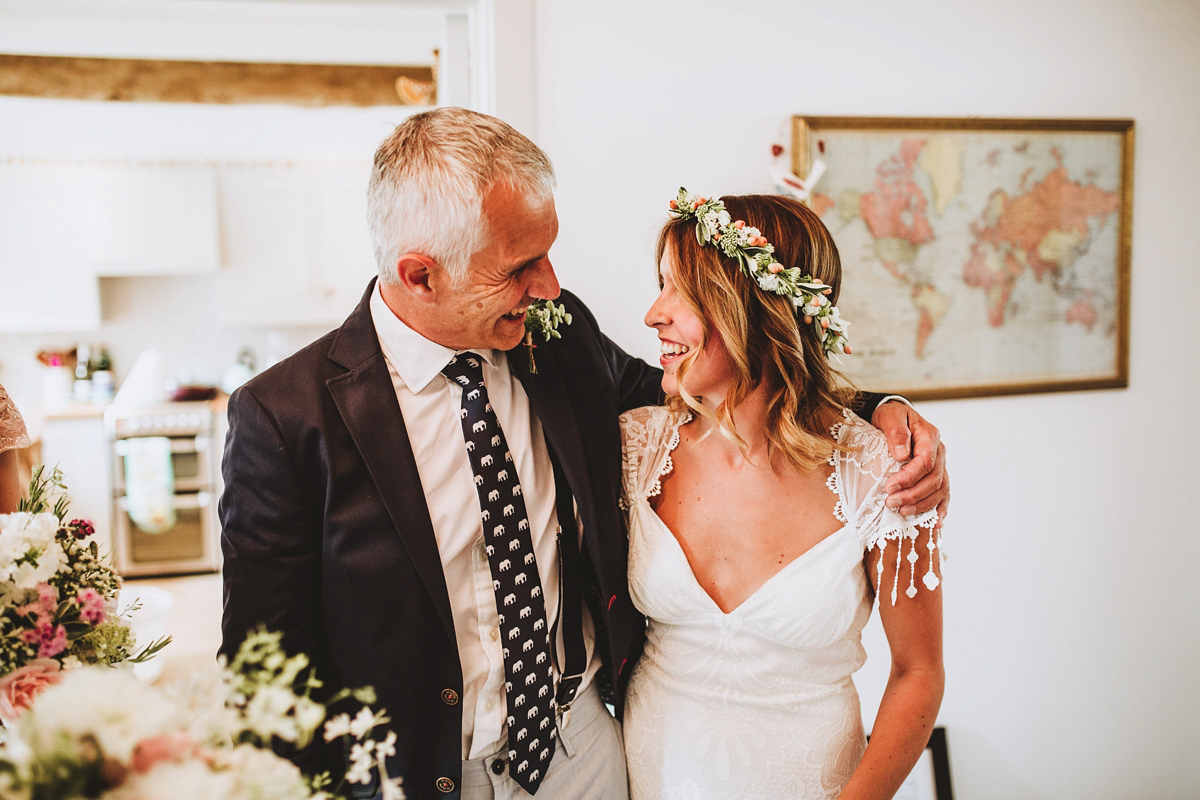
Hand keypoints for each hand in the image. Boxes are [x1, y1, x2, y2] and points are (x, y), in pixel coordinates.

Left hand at [871, 401, 948, 526]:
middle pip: (933, 479)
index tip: (889, 487)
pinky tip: (936, 522)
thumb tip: (901, 454)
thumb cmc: (891, 416)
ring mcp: (940, 464)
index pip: (925, 462)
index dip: (908, 477)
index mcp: (929, 436)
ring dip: (922, 504)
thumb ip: (896, 432)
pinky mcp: (936, 474)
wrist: (894, 417)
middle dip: (912, 494)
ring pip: (940, 489)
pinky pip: (944, 493)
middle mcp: (939, 452)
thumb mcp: (890, 416)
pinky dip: (941, 508)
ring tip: (902, 512)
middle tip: (891, 503)